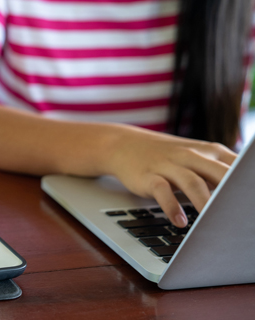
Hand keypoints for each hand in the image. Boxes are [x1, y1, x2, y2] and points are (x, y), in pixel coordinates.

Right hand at [106, 126, 235, 226]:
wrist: (125, 145)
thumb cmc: (169, 157)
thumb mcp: (198, 158)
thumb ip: (222, 172)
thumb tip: (246, 195)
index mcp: (210, 151)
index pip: (238, 167)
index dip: (248, 183)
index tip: (252, 202)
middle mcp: (191, 156)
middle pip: (219, 173)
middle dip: (234, 193)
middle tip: (243, 214)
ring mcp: (169, 165)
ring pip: (192, 182)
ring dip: (205, 202)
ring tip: (214, 223)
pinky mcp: (149, 176)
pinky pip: (162, 191)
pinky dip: (172, 207)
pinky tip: (180, 221)